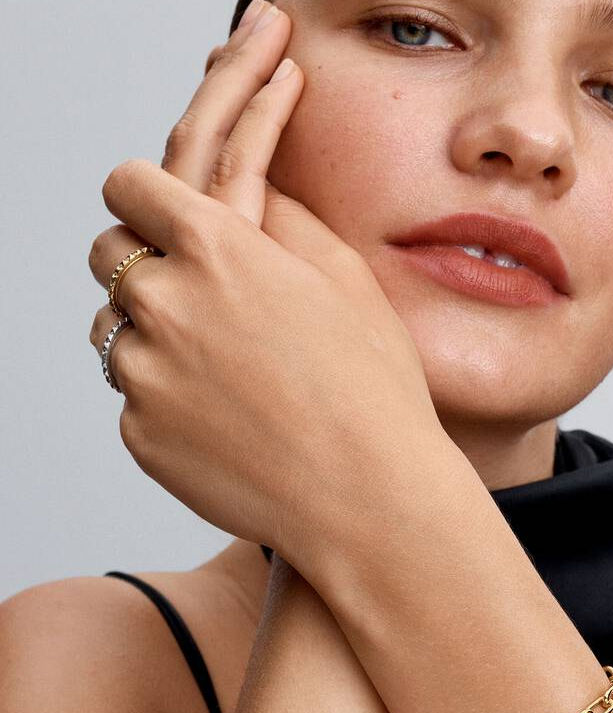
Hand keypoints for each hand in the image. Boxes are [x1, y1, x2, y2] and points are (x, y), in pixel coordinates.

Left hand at [87, 1, 443, 574]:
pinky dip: (166, 400)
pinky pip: (133, 399)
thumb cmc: (372, 386)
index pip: (128, 186)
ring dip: (151, 335)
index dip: (146, 197)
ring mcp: (143, 374)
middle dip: (144, 264)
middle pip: (108, 255)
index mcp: (214, 247)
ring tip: (222, 370)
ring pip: (115, 330)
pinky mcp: (139, 434)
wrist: (367, 495)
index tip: (163, 216)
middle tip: (199, 297)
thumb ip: (281, 217)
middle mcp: (163, 303)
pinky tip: (227, 420)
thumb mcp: (345, 277)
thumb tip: (247, 191)